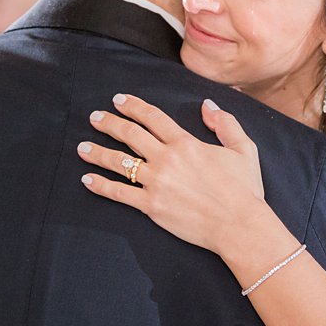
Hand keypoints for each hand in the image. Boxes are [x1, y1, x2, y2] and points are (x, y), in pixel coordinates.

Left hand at [76, 94, 265, 253]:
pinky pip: (119, 193)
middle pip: (130, 134)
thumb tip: (207, 105)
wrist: (239, 225)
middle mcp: (166, 159)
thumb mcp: (243, 149)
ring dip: (97, 152)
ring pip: (119, 161)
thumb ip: (226, 124)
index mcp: (186, 143)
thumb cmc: (244, 189)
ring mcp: (156, 182)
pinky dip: (101, 185)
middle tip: (94, 117)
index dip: (133, 106)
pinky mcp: (151, 206)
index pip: (152, 118)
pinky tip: (87, 179)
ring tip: (82, 146)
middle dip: (109, 123)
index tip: (119, 100)